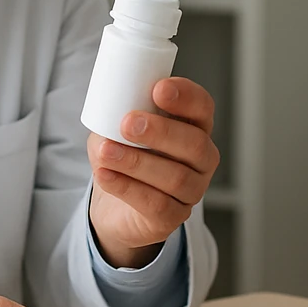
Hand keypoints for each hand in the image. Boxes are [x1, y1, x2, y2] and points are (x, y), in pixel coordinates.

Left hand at [88, 77, 219, 267]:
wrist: (114, 206)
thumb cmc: (123, 156)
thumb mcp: (115, 128)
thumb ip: (117, 112)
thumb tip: (107, 102)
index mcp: (193, 127)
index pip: (202, 107)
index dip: (186, 96)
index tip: (158, 89)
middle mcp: (202, 158)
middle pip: (194, 143)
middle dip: (161, 131)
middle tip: (127, 123)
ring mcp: (192, 190)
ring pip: (175, 177)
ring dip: (136, 162)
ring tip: (105, 152)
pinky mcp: (174, 217)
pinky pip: (156, 204)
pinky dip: (127, 187)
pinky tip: (105, 175)